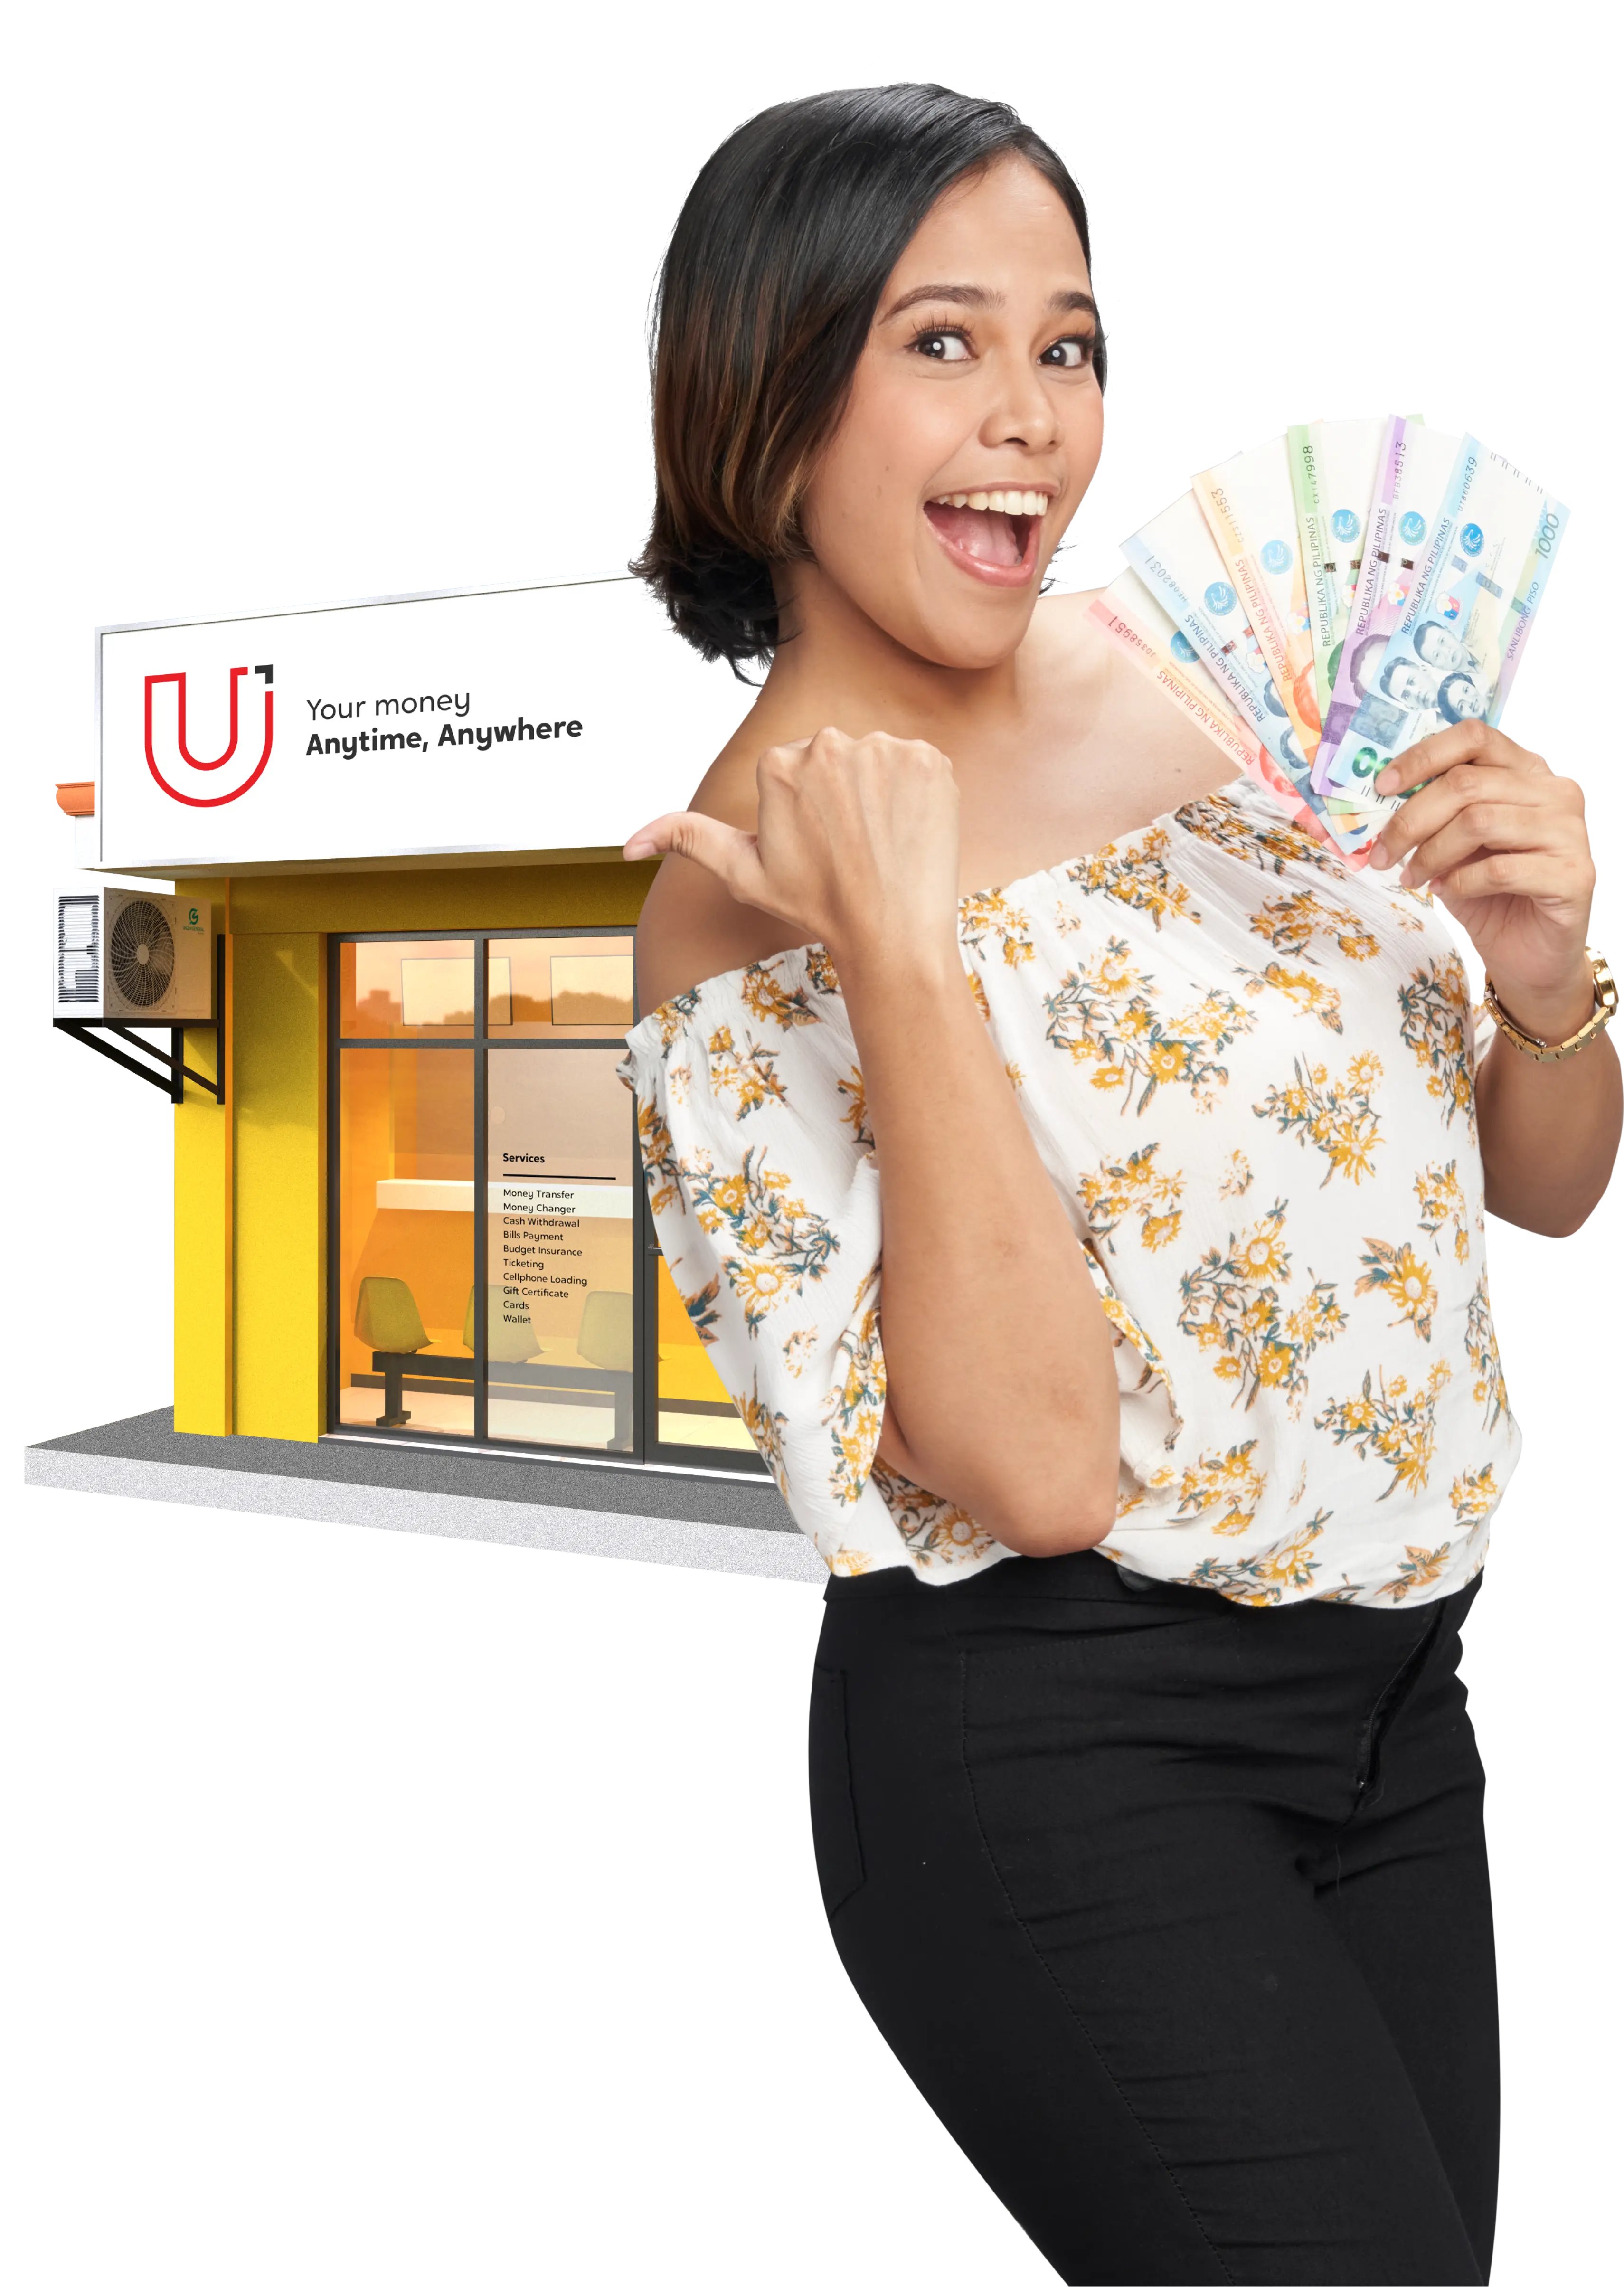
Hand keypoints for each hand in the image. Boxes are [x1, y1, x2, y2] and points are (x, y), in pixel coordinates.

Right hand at [622, 726, 962, 964]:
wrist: (892, 933)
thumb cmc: (816, 905)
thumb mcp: (743, 873)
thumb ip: (688, 839)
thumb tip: (628, 847)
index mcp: (781, 762)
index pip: (794, 770)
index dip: (805, 811)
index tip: (817, 845)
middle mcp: (832, 743)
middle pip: (835, 759)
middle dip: (841, 796)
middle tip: (850, 848)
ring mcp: (887, 749)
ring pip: (877, 761)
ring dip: (879, 794)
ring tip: (880, 842)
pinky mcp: (932, 760)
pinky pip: (918, 765)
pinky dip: (916, 793)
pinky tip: (908, 831)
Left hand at [1367, 720, 1595, 1016]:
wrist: (1527, 955)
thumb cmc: (1488, 893)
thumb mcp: (1452, 844)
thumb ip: (1433, 813)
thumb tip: (1384, 796)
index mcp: (1527, 771)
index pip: (1474, 737)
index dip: (1423, 756)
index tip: (1382, 786)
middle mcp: (1556, 792)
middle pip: (1467, 783)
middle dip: (1411, 820)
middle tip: (1382, 854)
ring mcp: (1570, 832)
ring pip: (1479, 822)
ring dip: (1431, 854)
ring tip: (1413, 878)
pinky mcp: (1574, 875)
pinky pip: (1499, 869)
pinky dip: (1461, 883)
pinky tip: (1447, 892)